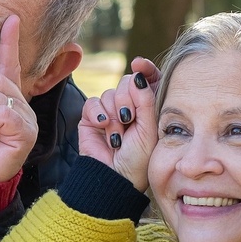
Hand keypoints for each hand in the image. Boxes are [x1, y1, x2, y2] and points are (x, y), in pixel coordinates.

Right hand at [79, 58, 160, 190]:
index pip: (148, 80)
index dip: (145, 69)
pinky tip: (104, 127)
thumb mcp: (149, 128)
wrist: (114, 177)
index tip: (140, 64)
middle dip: (127, 99)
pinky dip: (98, 113)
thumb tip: (138, 74)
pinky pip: (93, 102)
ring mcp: (110, 112)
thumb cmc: (138, 159)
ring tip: (117, 135)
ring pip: (110, 93)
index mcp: (148, 108)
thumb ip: (146, 99)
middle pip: (126, 82)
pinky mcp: (91, 118)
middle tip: (128, 119)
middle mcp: (130, 107)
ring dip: (113, 114)